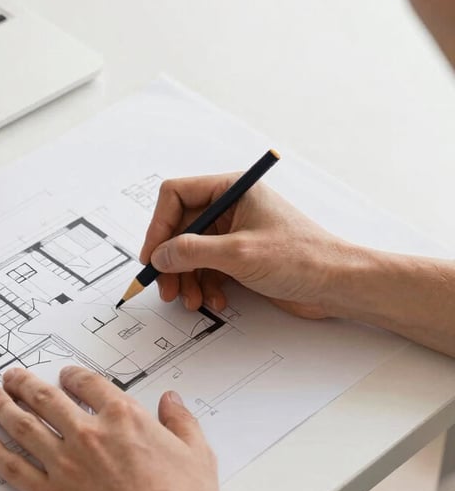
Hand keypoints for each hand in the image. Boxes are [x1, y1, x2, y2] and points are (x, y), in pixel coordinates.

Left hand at [0, 365, 220, 490]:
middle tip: (12, 377)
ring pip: (23, 426)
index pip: (87, 383)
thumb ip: (181, 422)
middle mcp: (89, 434)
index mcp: (124, 418)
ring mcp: (65, 464)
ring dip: (2, 407)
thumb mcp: (197, 454)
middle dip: (24, 383)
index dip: (71, 376)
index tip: (64, 376)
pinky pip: (13, 468)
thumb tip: (172, 401)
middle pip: (45, 398)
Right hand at [141, 174, 350, 318]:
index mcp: (232, 189)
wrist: (338, 285)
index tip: (153, 256)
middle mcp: (231, 207)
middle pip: (180, 228)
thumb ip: (192, 252)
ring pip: (191, 252)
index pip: (177, 195)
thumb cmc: (303, 258)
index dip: (159, 226)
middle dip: (172, 261)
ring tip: (192, 300)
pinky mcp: (241, 257)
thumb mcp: (239, 253)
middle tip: (166, 288)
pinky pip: (207, 269)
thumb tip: (159, 255)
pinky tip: (215, 301)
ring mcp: (235, 232)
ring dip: (187, 279)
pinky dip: (205, 286)